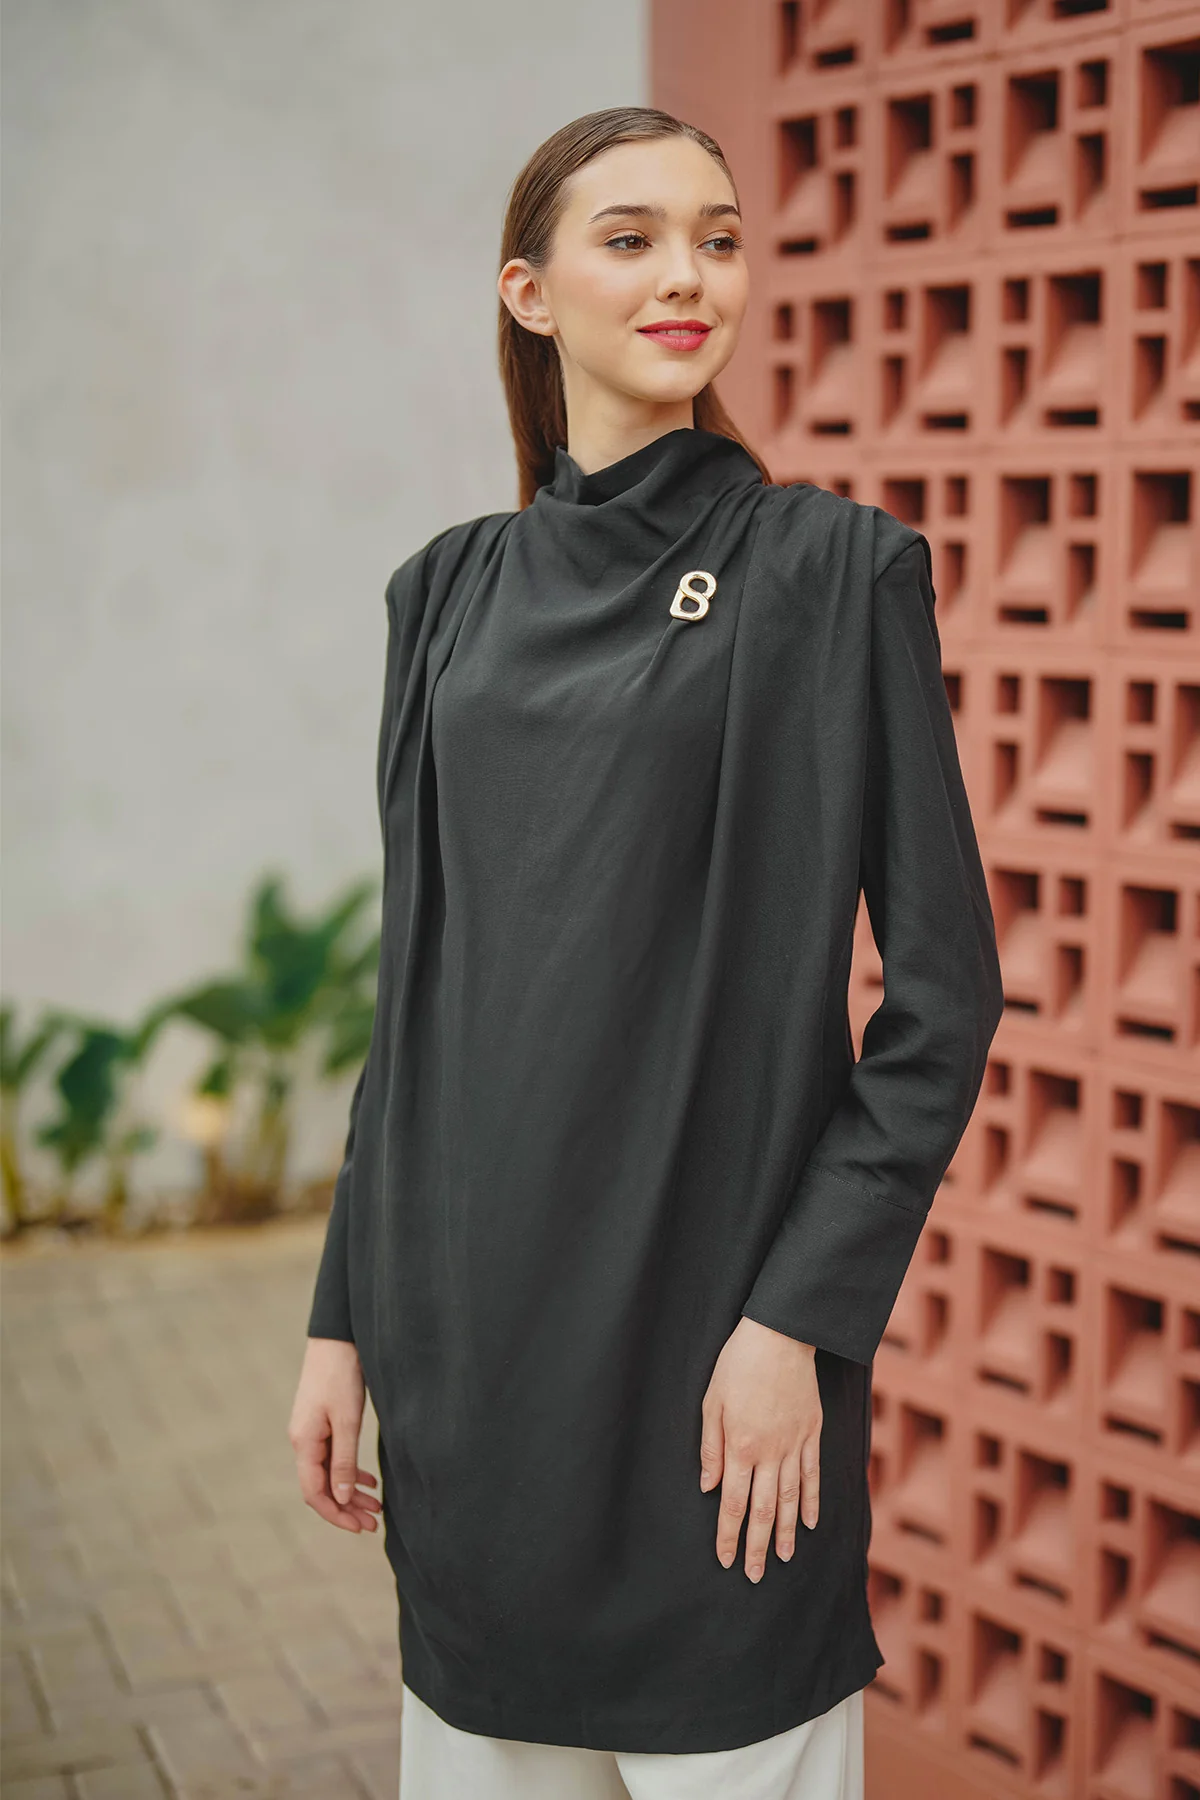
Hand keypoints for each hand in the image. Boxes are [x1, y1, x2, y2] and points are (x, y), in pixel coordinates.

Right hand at [288, 1337, 381, 1533]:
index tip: (360, 1527)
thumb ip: (344, 1461)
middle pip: (321, 1487)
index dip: (336, 1515)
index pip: (314, 1493)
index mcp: (304, 1443)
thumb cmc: (341, 1375)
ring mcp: (311, 1432)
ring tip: (376, 1508)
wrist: (337, 1337)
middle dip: (346, 1508)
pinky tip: (370, 1481)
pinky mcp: (322, 1422)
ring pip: (329, 1474)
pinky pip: (333, 1458)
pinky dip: (350, 1473)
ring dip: (350, 1493)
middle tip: (374, 1524)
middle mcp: (303, 1441)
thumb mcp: (347, 1420)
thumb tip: (342, 1499)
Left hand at [699, 1316, 820, 1580]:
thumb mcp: (712, 1401)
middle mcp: (770, 1452)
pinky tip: (810, 1523)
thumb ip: (711, 1447)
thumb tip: (708, 1487)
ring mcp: (794, 1444)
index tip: (725, 1560)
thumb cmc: (739, 1364)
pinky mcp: (811, 1433)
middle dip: (757, 1546)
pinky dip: (811, 1501)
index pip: (732, 1503)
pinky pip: (812, 1474)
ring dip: (786, 1532)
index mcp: (741, 1446)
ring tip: (784, 1558)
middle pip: (763, 1510)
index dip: (728, 1535)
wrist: (781, 1335)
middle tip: (755, 1575)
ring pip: (790, 1498)